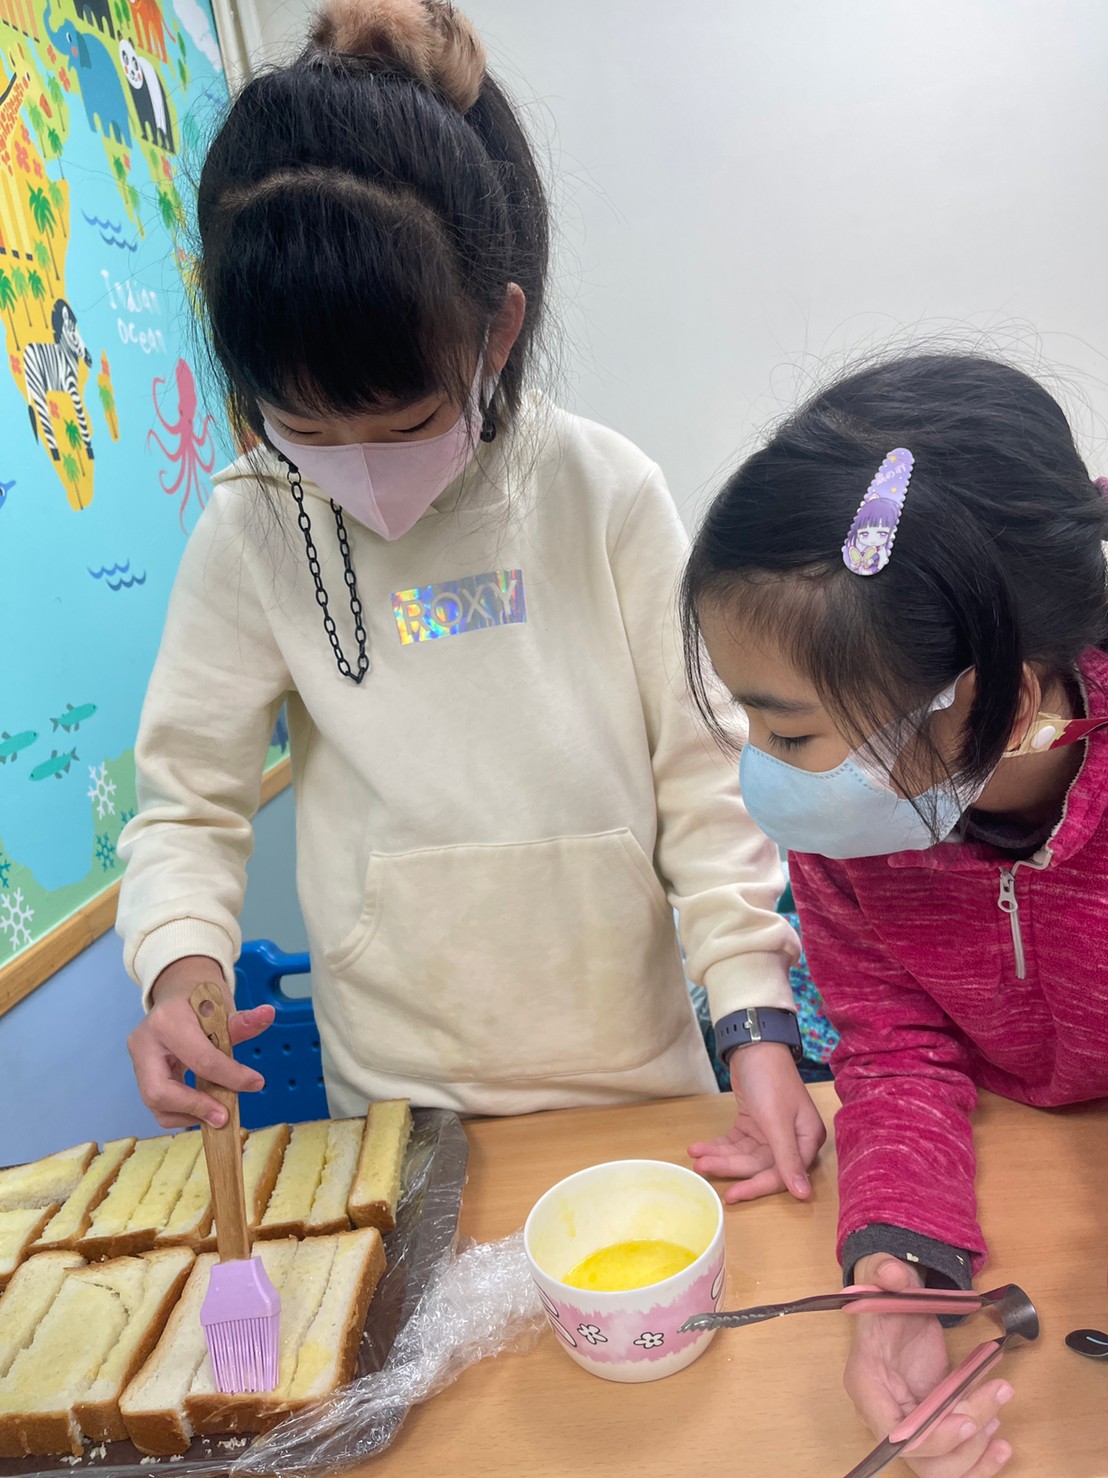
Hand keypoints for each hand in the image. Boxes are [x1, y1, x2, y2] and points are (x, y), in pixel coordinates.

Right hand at [127, 955, 274, 1128]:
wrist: (178, 993)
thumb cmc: (201, 1000)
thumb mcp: (222, 1006)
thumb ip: (243, 1021)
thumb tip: (267, 1015)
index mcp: (167, 1021)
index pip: (200, 1059)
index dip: (230, 1077)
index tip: (255, 1083)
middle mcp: (144, 1043)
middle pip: (159, 1091)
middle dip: (195, 1107)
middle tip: (224, 1116)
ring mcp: (138, 1061)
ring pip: (155, 1104)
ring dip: (189, 1114)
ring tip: (218, 1112)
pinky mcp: (141, 1075)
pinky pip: (158, 1104)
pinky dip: (182, 1112)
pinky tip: (205, 1107)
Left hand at [686, 1041, 825, 1200]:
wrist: (753, 1044)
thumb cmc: (771, 1079)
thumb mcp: (776, 1120)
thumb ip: (786, 1158)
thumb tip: (803, 1195)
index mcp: (806, 1140)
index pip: (781, 1174)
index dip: (756, 1186)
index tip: (731, 1195)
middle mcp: (791, 1139)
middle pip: (758, 1165)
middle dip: (729, 1166)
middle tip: (701, 1168)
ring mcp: (771, 1132)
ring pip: (743, 1155)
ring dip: (719, 1156)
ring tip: (696, 1156)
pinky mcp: (753, 1123)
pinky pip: (735, 1142)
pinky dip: (718, 1145)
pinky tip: (699, 1147)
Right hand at [845, 1254, 1013, 1477]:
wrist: (899, 1299)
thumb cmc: (888, 1292)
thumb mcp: (884, 1275)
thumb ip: (886, 1273)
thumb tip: (894, 1275)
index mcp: (867, 1383)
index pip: (893, 1433)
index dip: (932, 1437)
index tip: (968, 1422)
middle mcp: (884, 1412)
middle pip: (922, 1459)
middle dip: (963, 1447)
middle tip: (992, 1415)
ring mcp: (910, 1420)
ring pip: (940, 1467)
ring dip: (976, 1455)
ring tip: (998, 1418)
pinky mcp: (932, 1420)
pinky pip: (953, 1456)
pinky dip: (979, 1457)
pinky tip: (1000, 1439)